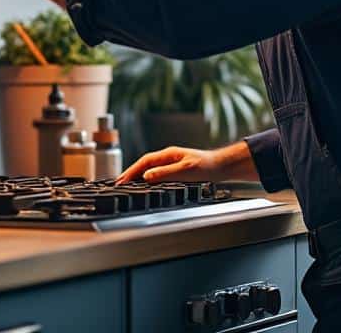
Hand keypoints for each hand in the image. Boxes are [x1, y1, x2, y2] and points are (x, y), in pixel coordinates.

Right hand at [116, 145, 233, 184]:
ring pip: (149, 169)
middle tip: (118, 184)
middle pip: (144, 164)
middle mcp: (168, 157)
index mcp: (169, 154)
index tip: (121, 180)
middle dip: (130, 174)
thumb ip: (166, 173)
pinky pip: (156, 173)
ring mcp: (172, 163)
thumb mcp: (185, 171)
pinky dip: (147, 179)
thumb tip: (146, 176)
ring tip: (127, 185)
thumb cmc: (207, 167)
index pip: (144, 162)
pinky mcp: (176, 170)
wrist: (222, 167)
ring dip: (138, 176)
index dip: (131, 171)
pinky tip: (145, 185)